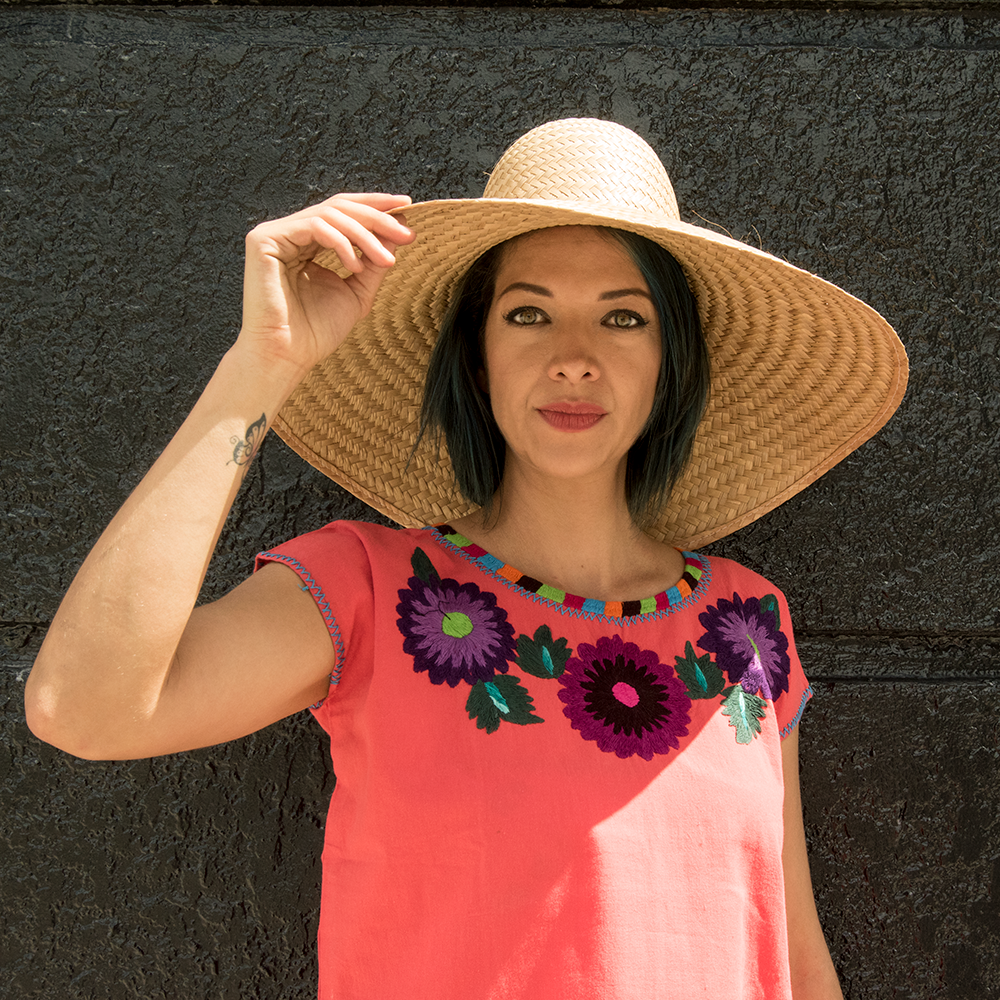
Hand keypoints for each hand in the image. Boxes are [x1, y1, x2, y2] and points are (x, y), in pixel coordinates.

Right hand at [238, 193, 415, 373]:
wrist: (288, 356)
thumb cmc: (317, 331)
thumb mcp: (357, 291)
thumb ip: (375, 261)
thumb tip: (399, 229)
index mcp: (307, 242)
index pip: (343, 211)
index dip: (375, 205)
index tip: (408, 207)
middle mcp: (290, 233)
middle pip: (339, 207)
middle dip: (377, 217)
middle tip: (406, 233)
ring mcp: (275, 235)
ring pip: (330, 214)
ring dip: (366, 234)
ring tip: (387, 259)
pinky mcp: (264, 240)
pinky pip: (314, 226)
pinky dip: (342, 243)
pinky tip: (355, 267)